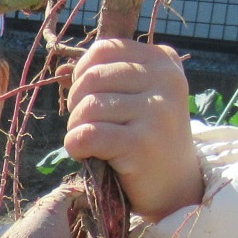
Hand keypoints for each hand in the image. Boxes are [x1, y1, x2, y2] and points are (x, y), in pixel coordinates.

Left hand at [64, 36, 204, 221]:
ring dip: (77, 128)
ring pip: (87, 107)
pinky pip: (87, 135)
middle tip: (90, 126)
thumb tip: (62, 69)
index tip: (91, 98)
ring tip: (93, 143)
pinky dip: (76, 146)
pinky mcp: (143, 142)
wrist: (176, 187)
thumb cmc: (147, 138)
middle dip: (78, 104)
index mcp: (164, 61)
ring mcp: (157, 111)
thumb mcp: (132, 98)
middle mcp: (166, 81)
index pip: (105, 49)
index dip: (84, 73)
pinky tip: (88, 155)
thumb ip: (101, 79)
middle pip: (92, 78)